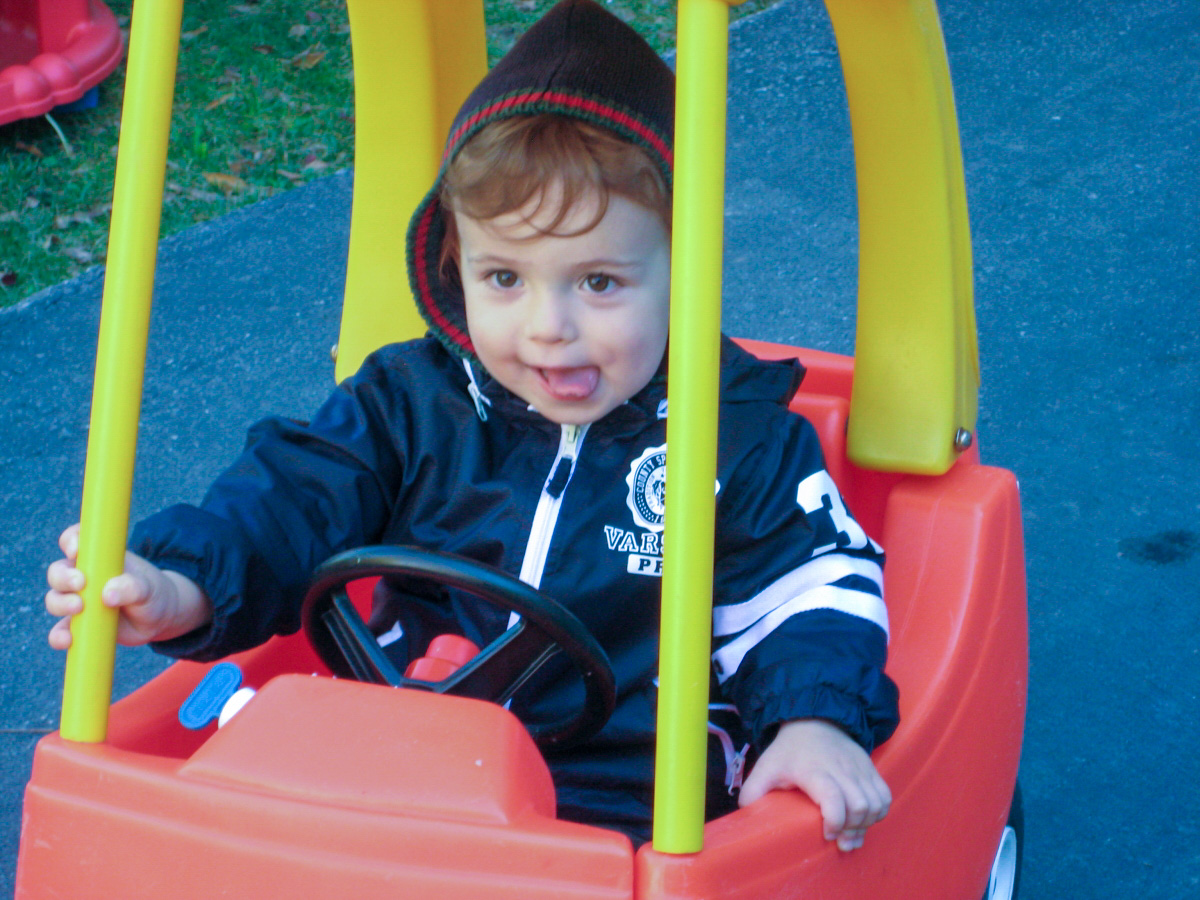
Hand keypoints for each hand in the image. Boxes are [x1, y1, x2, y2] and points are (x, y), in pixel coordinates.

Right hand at [45, 524, 211, 649]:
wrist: (159, 618)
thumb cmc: (153, 593)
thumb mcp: (149, 588)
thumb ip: (132, 587)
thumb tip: (108, 595)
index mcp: (99, 557)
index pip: (76, 539)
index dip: (70, 540)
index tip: (76, 550)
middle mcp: (83, 576)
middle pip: (58, 571)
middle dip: (63, 577)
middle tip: (81, 584)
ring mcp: (79, 600)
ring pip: (55, 599)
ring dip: (60, 603)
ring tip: (79, 608)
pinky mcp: (78, 625)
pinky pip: (60, 630)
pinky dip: (59, 635)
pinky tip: (66, 640)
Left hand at [739, 718, 890, 851]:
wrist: (813, 721)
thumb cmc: (789, 751)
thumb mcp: (766, 767)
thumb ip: (754, 792)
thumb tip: (747, 815)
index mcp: (812, 770)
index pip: (832, 796)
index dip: (835, 820)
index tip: (828, 834)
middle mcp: (840, 768)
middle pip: (859, 804)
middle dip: (853, 829)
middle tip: (840, 841)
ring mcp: (858, 768)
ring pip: (876, 802)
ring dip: (867, 823)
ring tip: (853, 834)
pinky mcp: (870, 768)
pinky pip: (884, 795)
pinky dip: (879, 812)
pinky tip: (865, 820)